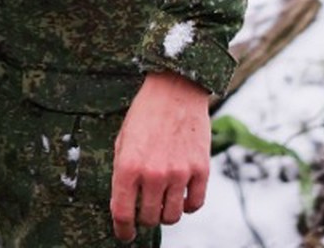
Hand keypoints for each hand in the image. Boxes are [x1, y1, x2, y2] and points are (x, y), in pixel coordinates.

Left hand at [110, 71, 212, 241]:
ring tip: (161, 202)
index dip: (123, 230)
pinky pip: (194, 205)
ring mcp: (179, 173)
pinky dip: (187, 206)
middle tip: (144, 211)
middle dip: (144, 219)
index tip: (125, 235)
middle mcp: (153, 174)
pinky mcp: (201, 170)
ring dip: (165, 214)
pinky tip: (180, 196)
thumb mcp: (122, 142)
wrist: (174, 90)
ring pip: (172, 216)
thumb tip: (125, 205)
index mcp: (127, 166)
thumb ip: (123, 174)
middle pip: (149, 218)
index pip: (122, 213)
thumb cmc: (143, 115)